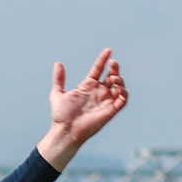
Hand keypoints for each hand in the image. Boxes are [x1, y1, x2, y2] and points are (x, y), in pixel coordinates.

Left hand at [37, 48, 126, 170]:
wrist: (65, 131)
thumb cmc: (61, 116)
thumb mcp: (57, 94)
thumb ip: (59, 79)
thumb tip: (58, 63)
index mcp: (87, 86)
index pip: (98, 69)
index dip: (103, 59)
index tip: (108, 50)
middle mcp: (98, 92)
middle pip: (111, 76)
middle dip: (115, 68)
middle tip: (113, 64)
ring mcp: (105, 101)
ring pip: (119, 86)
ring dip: (119, 80)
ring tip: (113, 79)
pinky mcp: (110, 111)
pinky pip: (123, 100)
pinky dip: (124, 93)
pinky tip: (117, 89)